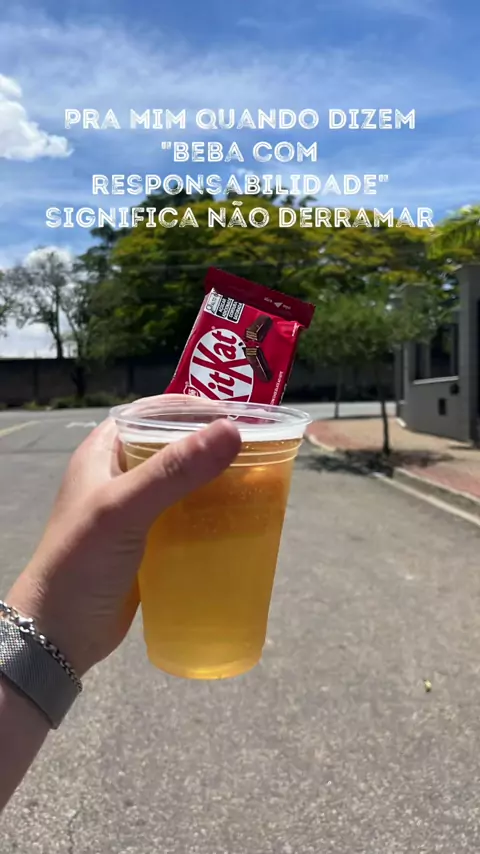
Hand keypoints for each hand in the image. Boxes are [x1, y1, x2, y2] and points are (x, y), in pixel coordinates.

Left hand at [6, 404, 240, 675]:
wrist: (60, 633)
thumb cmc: (82, 560)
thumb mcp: (125, 507)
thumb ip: (175, 470)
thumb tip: (233, 431)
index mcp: (105, 451)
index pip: (154, 412)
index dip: (194, 408)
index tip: (238, 416)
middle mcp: (120, 474)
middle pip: (175, 446)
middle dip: (214, 446)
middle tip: (258, 451)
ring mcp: (136, 510)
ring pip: (185, 483)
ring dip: (217, 482)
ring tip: (258, 483)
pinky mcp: (149, 542)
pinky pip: (187, 517)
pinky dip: (212, 515)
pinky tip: (240, 521)